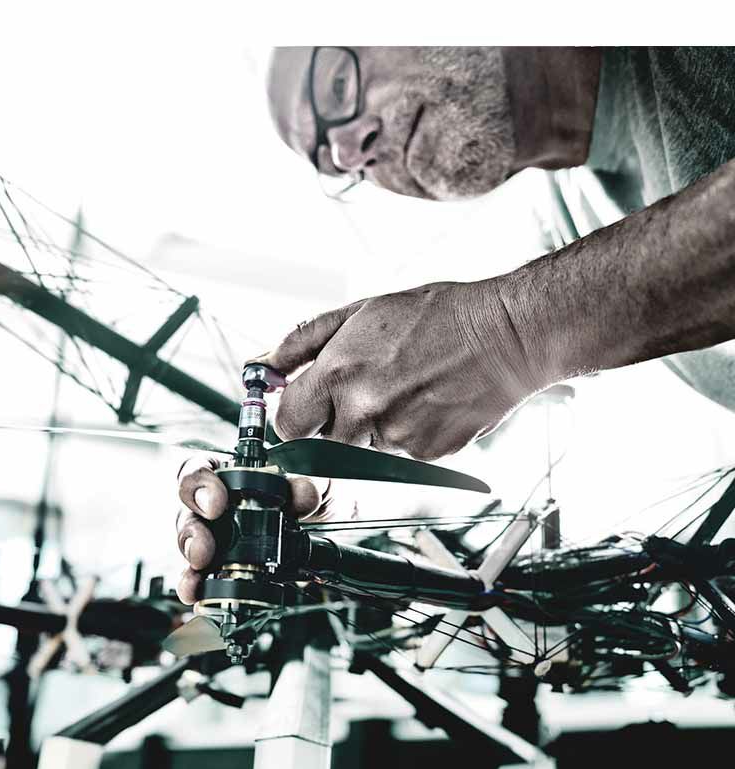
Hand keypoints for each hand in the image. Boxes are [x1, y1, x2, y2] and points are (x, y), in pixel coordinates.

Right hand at [174, 456, 330, 604]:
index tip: (216, 502)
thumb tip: (299, 493)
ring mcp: (220, 540)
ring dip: (190, 562)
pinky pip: (201, 577)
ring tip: (197, 575)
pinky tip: (196, 593)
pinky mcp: (226, 570)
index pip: (201, 469)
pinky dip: (196, 586)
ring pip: (189, 545)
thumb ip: (308, 486)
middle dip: (191, 531)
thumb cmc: (317, 503)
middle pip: (188, 512)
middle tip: (203, 548)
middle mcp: (220, 507)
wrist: (336, 539)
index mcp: (235, 476)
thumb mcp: (319, 487)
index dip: (200, 483)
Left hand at [263, 279, 544, 460]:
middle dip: (334, 422)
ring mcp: (394, 437)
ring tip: (403, 390)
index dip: (294, 416)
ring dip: (371, 429)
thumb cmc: (434, 316)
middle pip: (322, 443)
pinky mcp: (425, 455)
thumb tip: (263, 366)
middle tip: (367, 389)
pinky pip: (397, 455)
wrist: (504, 335)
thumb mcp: (360, 312)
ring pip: (361, 450)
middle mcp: (362, 411)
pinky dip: (405, 435)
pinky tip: (427, 402)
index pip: (287, 424)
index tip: (306, 407)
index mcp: (338, 373)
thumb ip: (303, 342)